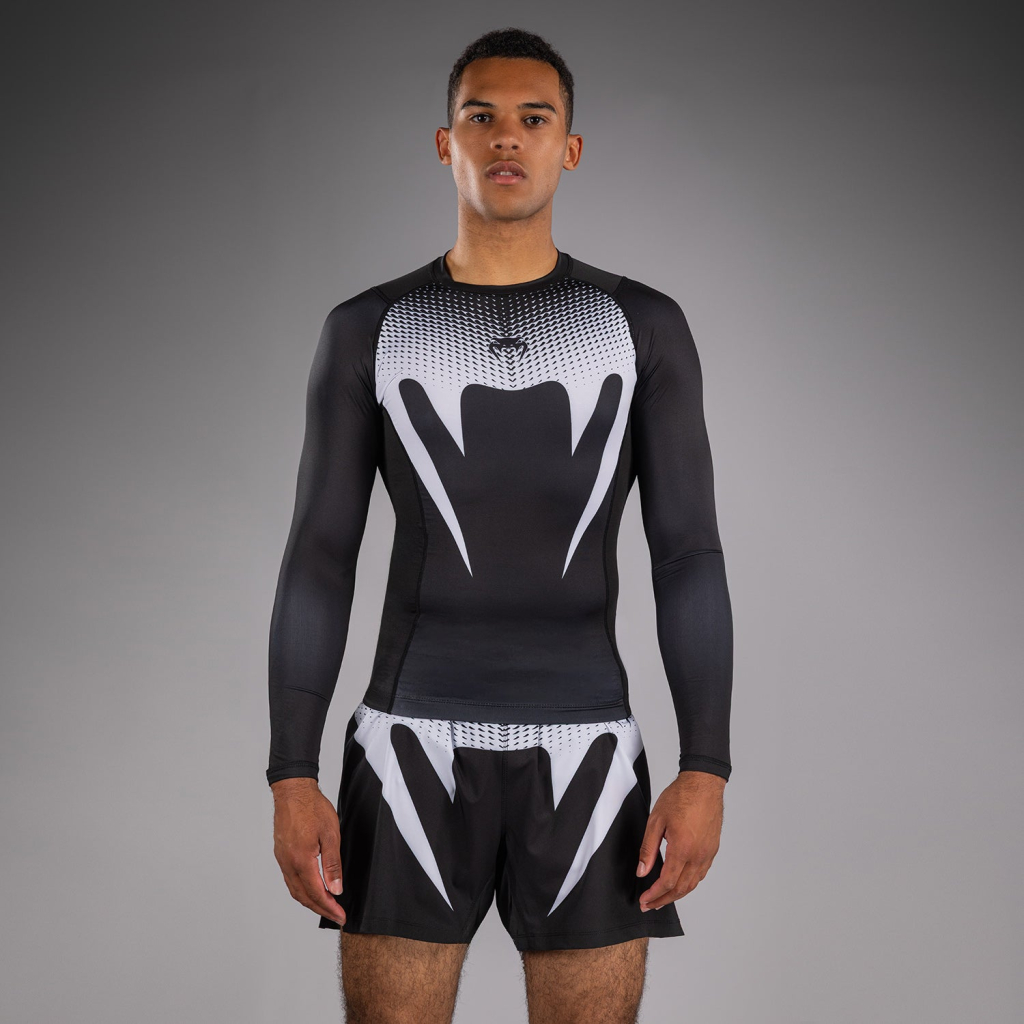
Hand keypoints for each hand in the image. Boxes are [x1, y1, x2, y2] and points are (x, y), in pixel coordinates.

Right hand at [270, 778, 346, 926]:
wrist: (293, 791)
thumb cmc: (312, 808)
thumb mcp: (331, 834)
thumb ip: (333, 864)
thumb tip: (336, 889)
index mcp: (301, 860)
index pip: (316, 893)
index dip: (330, 907)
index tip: (340, 916)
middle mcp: (288, 863)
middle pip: (303, 896)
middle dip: (320, 909)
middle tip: (335, 916)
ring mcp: (282, 859)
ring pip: (295, 889)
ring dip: (310, 901)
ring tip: (325, 906)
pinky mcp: (281, 854)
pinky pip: (290, 879)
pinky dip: (301, 890)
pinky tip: (310, 888)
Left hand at [636, 770, 725, 910]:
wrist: (703, 784)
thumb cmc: (680, 797)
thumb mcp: (656, 820)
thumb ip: (648, 848)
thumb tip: (642, 871)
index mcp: (683, 848)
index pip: (667, 882)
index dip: (654, 895)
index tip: (644, 901)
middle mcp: (698, 855)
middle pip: (681, 888)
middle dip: (664, 900)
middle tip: (650, 906)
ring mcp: (708, 853)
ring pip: (693, 884)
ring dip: (677, 895)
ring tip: (663, 899)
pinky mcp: (712, 849)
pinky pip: (701, 874)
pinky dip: (689, 883)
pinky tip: (680, 883)